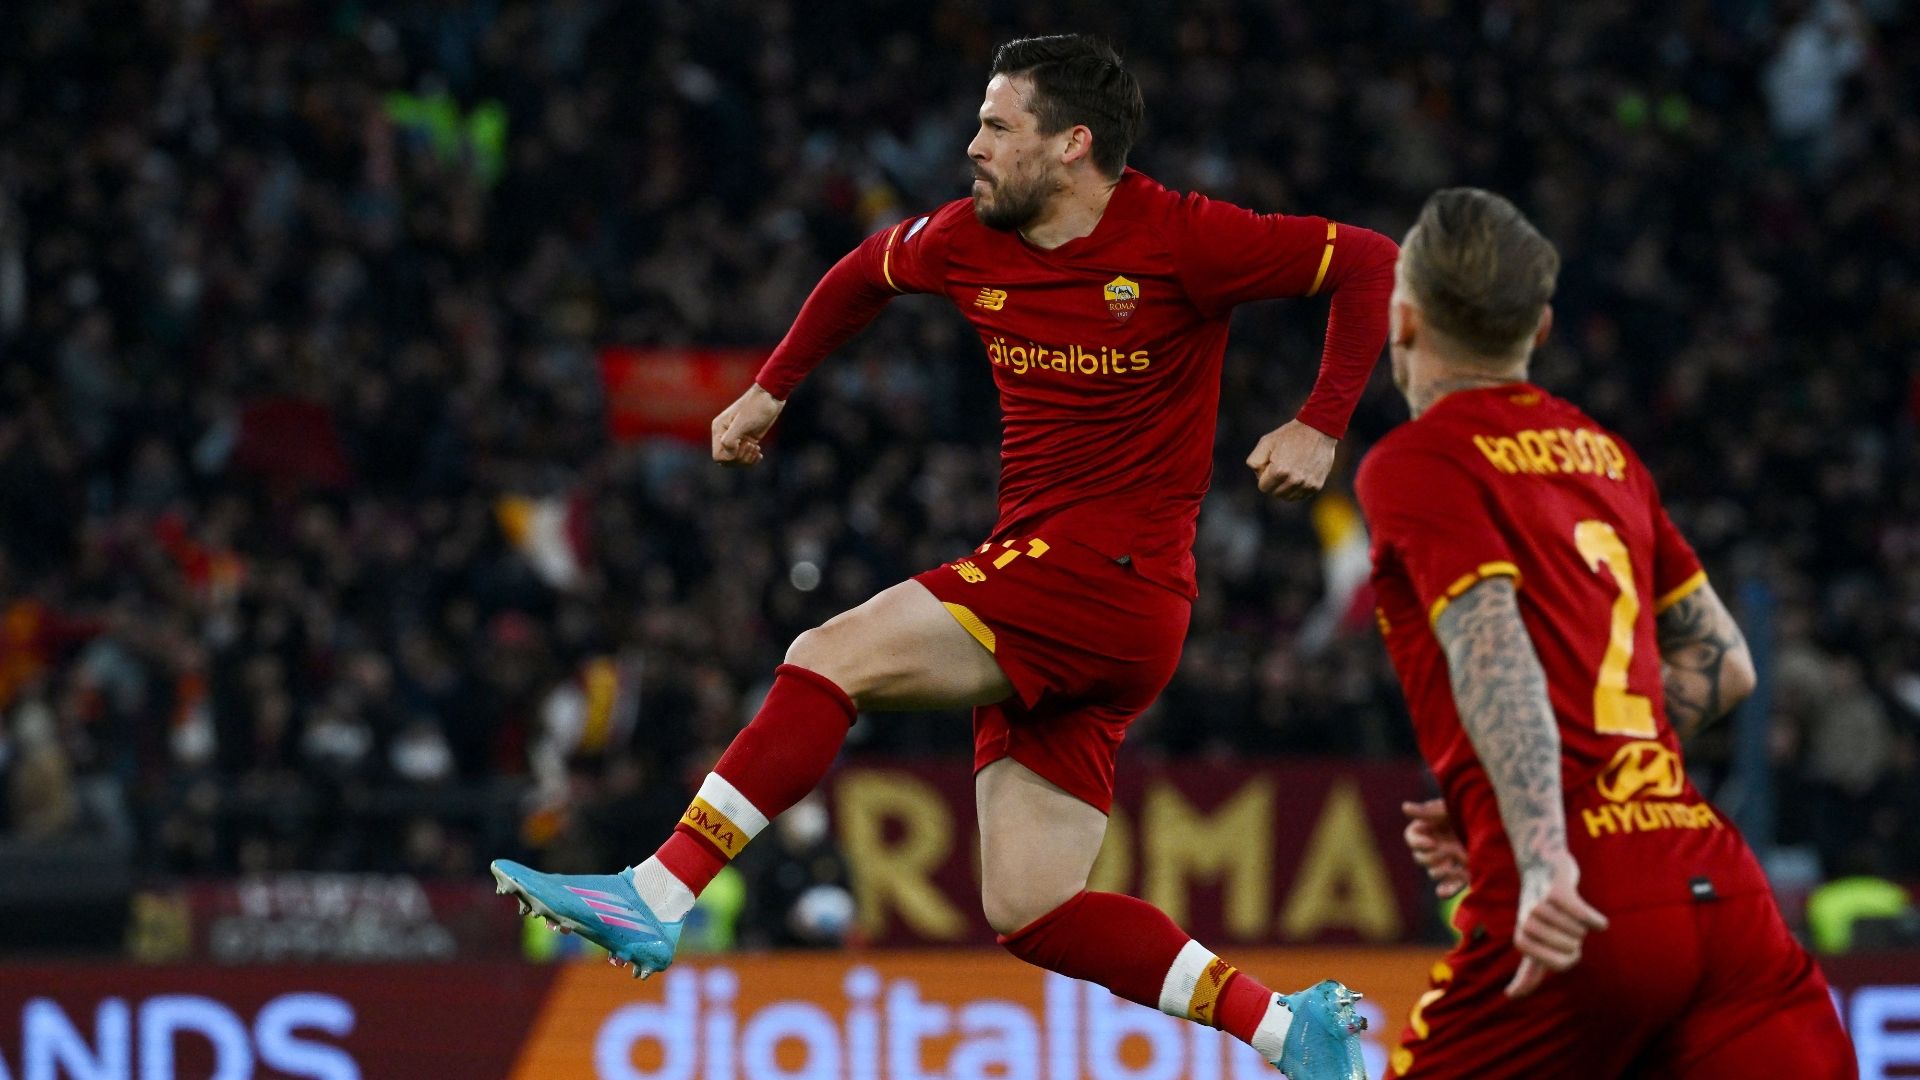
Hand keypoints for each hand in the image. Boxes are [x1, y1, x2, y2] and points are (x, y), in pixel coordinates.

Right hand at [711, 384, 784, 465]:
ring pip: (736, 460)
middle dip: (741, 458)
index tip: (744, 444)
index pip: (718, 456)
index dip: (731, 457)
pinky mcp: (747, 439)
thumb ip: (730, 439)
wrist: (770, 396)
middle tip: (752, 446)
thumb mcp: (742, 423)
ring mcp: (736, 437)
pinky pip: (744, 456)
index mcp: (719, 429)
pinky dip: (752, 459)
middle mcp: (725, 435)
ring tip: (757, 449)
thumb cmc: (756, 407)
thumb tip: (729, 453)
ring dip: (747, 459)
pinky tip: (759, 454)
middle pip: (727, 461)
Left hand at [1245, 420, 1336, 500]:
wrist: (1318, 429)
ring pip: (1288, 497)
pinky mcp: (1316, 485)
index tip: (1271, 464)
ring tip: (1290, 470)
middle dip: (1275, 482)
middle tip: (1282, 465)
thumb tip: (1258, 476)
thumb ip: (1254, 461)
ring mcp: (1306, 484)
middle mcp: (1294, 481)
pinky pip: (1301, 495)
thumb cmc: (1289, 435)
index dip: (1264, 476)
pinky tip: (1300, 473)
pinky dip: (1298, 488)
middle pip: (1275, 493)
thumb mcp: (1266, 442)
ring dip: (1286, 487)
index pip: (1263, 487)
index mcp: (1279, 471)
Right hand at [1401, 799, 1468, 899]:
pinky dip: (1446, 890)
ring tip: (1455, 866)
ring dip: (1441, 871)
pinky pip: (1449, 887)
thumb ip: (1429, 810)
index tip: (1432, 843)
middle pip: (1420, 857)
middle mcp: (1438, 844)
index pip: (1411, 838)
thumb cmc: (1474, 810)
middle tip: (1449, 851)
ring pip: (1433, 873)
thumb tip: (1405, 807)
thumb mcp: (1451, 808)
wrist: (1501, 824)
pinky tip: (1443, 892)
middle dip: (1432, 856)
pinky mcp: (1463, 874)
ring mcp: (1450, 860)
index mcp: (1431, 827)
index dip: (1417, 842)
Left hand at [1506, 852, 1608, 998]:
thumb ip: (1527, 970)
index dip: (1572, 956)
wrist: (1540, 864)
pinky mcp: (1556, 889)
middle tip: (1567, 922)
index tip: (1566, 944)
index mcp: (1522, 938)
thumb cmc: (1539, 909)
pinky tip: (1599, 921)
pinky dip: (1595, 919)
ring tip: (1571, 911)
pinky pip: (1583, 913)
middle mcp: (1526, 922)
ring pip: (1579, 929)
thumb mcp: (1531, 940)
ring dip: (1585, 923)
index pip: (1559, 964)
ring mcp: (1540, 905)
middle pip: (1571, 946)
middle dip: (1578, 937)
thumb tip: (1512, 997)